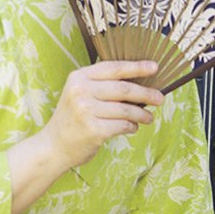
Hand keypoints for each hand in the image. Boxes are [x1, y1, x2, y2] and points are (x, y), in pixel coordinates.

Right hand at [44, 60, 163, 168]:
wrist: (54, 146)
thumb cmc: (72, 120)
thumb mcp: (80, 94)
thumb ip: (102, 85)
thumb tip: (139, 83)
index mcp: (79, 77)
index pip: (113, 68)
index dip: (136, 67)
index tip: (155, 67)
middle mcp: (81, 91)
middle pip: (123, 89)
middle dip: (146, 94)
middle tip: (160, 98)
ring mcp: (86, 111)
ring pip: (126, 109)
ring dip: (142, 114)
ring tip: (149, 117)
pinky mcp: (94, 130)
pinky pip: (123, 125)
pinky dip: (131, 127)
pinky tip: (133, 127)